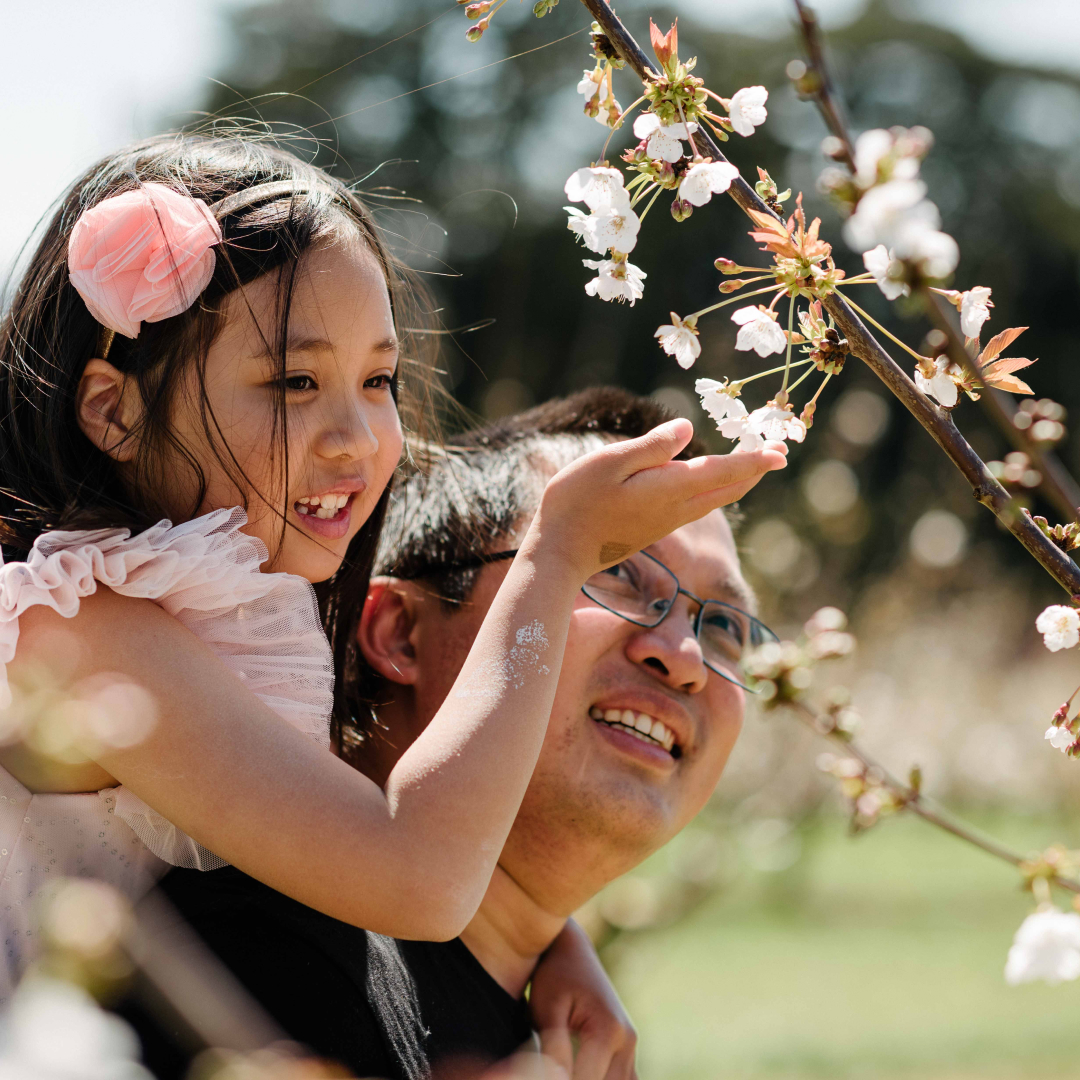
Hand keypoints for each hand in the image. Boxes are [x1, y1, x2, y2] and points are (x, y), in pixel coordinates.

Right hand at [528, 419, 785, 581]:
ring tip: (757, 461)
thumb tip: (688, 429)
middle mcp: (676, 507)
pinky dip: (717, 487)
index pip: (723, 470)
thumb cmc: (577, 501)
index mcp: (669, 488)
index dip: (754, 459)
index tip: (782, 451)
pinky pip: (698, 503)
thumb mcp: (609, 463)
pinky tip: (714, 480)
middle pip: (728, 488)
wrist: (561, 553)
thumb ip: (652, 446)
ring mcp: (667, 520)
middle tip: (780, 450)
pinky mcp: (655, 526)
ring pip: (716, 498)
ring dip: (739, 478)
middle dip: (755, 469)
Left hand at [529, 920, 636, 1079]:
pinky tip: (579, 1067)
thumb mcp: (546, 1010)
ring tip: (564, 1065)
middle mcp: (628, 1041)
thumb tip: (557, 1079)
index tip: (546, 1070)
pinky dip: (604, 1078)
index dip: (559, 1079)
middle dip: (575, 1079)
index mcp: (608, 1032)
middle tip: (551, 1067)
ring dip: (590, 1078)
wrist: (570, 950)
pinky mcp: (627, 1048)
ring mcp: (631, 1045)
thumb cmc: (554, 976)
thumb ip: (553, 1049)